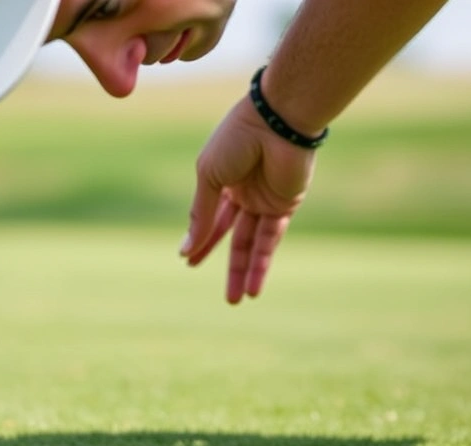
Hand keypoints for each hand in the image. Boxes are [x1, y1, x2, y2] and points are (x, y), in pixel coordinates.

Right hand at [180, 94, 317, 303]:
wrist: (277, 120)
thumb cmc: (237, 138)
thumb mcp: (209, 176)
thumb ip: (200, 214)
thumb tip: (185, 249)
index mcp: (222, 178)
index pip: (211, 217)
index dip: (201, 240)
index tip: (189, 261)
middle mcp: (245, 191)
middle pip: (234, 235)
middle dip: (228, 265)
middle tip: (225, 295)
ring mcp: (266, 199)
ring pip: (253, 243)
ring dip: (245, 271)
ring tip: (237, 299)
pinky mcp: (286, 205)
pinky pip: (271, 239)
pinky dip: (262, 262)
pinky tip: (254, 284)